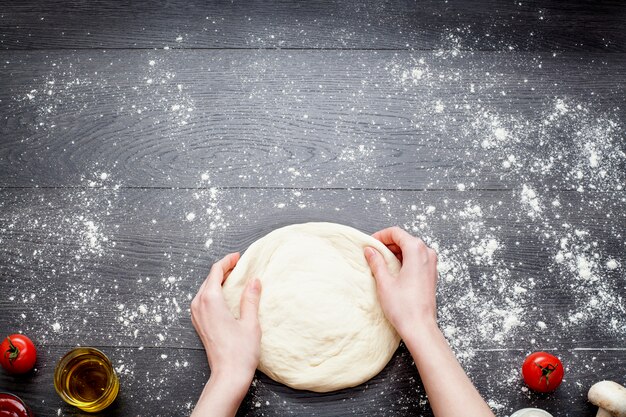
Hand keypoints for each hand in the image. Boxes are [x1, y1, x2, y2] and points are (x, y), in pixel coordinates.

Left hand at [191, 252, 261, 388]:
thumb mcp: (250, 322)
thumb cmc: (240, 351)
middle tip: (240, 265)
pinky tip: (227, 296)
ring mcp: (197, 315)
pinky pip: (204, 300)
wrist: (228, 376)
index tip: (239, 256)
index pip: (216, 271)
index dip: (228, 261)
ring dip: (219, 281)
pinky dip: (215, 292)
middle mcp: (199, 305)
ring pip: (205, 289)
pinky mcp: (199, 324)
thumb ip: (251, 298)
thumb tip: (254, 280)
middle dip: (224, 269)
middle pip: (209, 278)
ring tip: (235, 278)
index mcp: (210, 300)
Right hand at [364, 226, 437, 338]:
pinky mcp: (431, 274)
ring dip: (395, 252)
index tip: (370, 243)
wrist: (420, 327)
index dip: (381, 236)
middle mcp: (427, 254)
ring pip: (411, 249)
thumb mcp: (384, 282)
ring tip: (380, 262)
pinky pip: (416, 259)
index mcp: (416, 250)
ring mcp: (431, 264)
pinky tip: (392, 270)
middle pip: (404, 239)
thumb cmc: (403, 307)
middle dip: (387, 244)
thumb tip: (370, 251)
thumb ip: (376, 262)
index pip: (396, 232)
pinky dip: (403, 260)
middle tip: (372, 252)